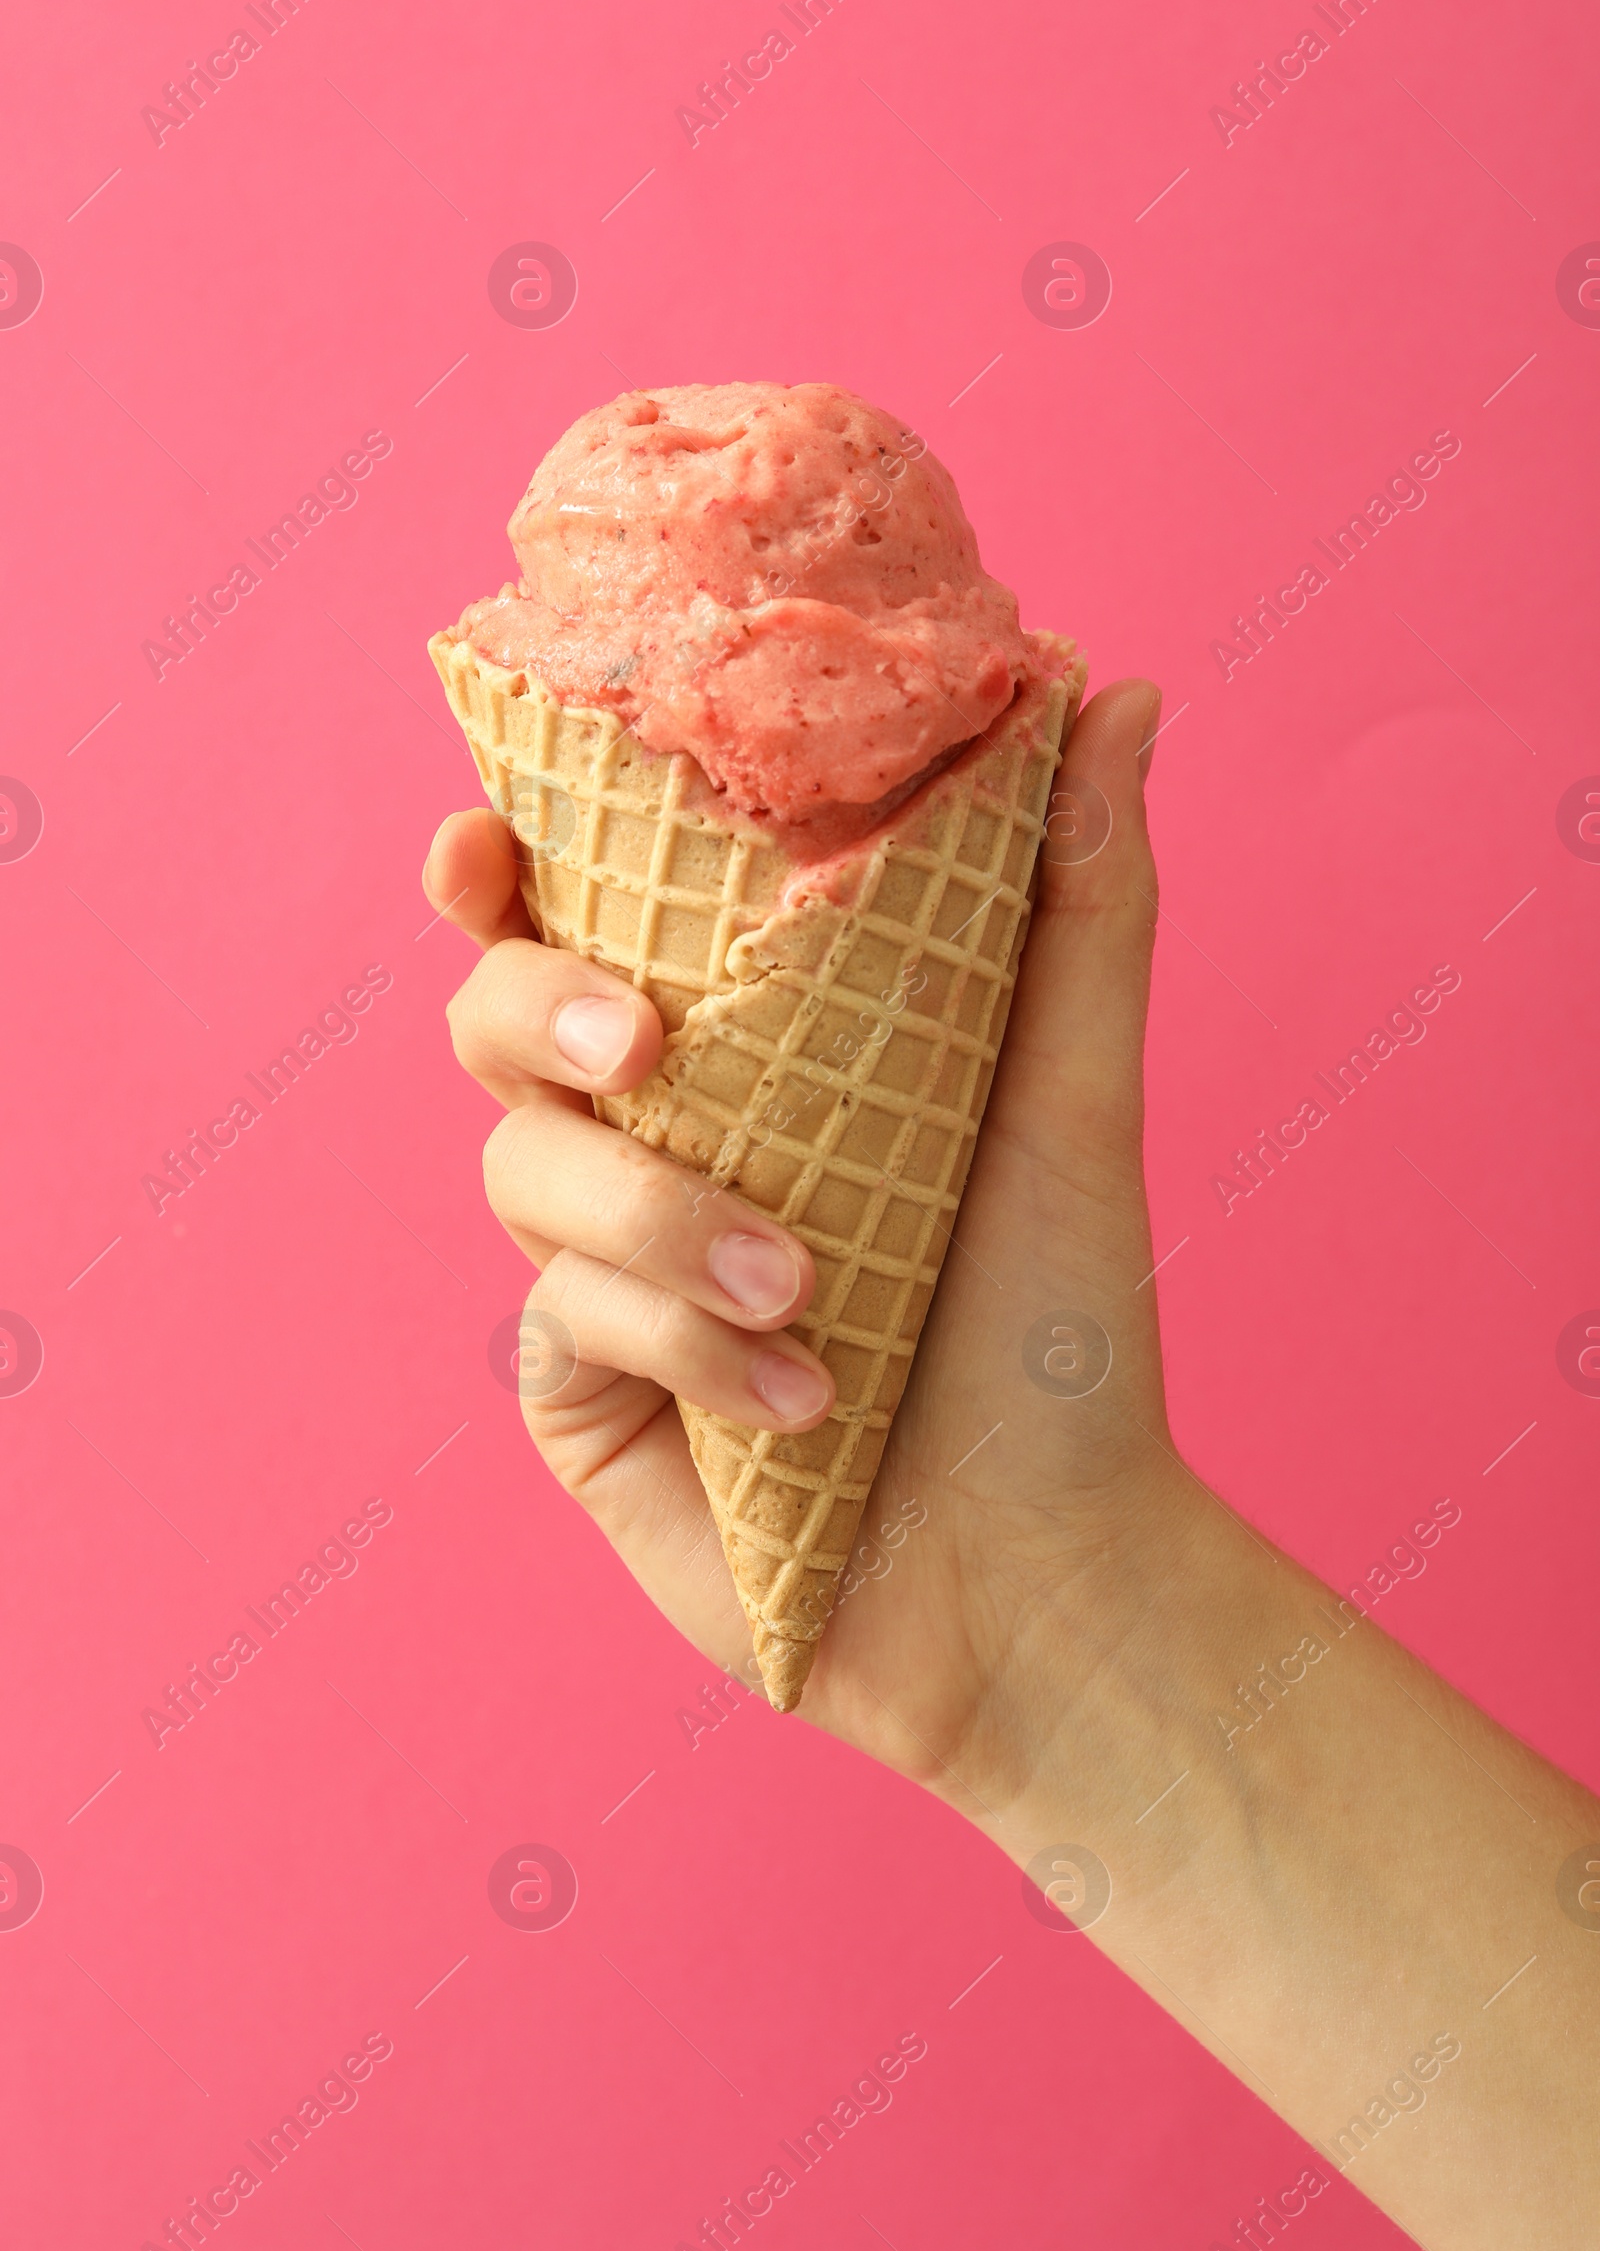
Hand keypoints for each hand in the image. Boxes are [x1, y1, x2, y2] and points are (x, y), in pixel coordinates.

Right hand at [424, 681, 1184, 1822]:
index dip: (500, 867)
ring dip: (662, 1219)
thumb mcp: (1068, 1097)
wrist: (1051, 1567)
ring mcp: (599, 1274)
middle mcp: (648, 1141)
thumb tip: (1119, 682)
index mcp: (736, 1051)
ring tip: (813, 1286)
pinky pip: (564, 1325)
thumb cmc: (1060, 1323)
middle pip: (493, 1023)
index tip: (486, 839)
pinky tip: (801, 1404)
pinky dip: (683, 1345)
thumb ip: (1074, 896)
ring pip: (528, 1176)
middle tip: (642, 1039)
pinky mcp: (580, 1398)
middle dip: (538, 1007)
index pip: (574, 922)